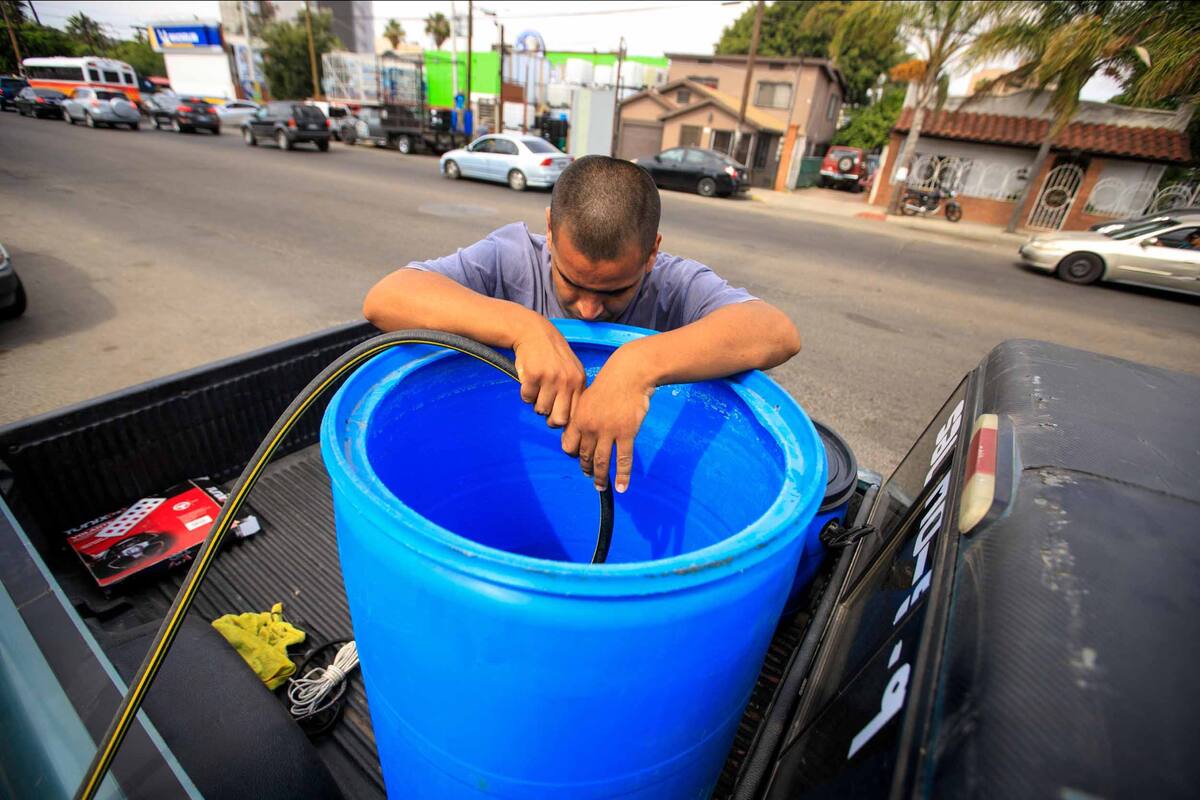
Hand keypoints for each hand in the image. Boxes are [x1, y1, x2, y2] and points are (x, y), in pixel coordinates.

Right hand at [512, 318, 585, 427]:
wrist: (534, 332)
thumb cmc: (552, 355)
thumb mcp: (571, 370)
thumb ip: (573, 392)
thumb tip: (567, 423)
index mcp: (579, 381)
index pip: (576, 414)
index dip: (566, 422)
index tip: (558, 420)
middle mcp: (567, 381)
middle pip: (559, 419)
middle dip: (550, 418)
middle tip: (545, 407)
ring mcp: (550, 378)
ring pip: (540, 410)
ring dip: (536, 403)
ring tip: (538, 387)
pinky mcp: (533, 375)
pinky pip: (527, 398)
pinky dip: (525, 393)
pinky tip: (529, 380)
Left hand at [561, 348, 654, 492]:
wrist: (630, 374)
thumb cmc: (610, 383)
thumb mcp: (588, 397)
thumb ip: (583, 416)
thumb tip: (583, 432)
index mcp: (578, 418)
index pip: (569, 445)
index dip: (573, 455)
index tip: (579, 460)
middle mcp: (590, 427)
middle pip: (585, 455)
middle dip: (586, 469)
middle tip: (590, 477)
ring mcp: (608, 432)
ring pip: (601, 461)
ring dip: (600, 477)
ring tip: (601, 488)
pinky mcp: (626, 433)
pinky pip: (623, 459)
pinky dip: (622, 476)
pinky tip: (621, 487)